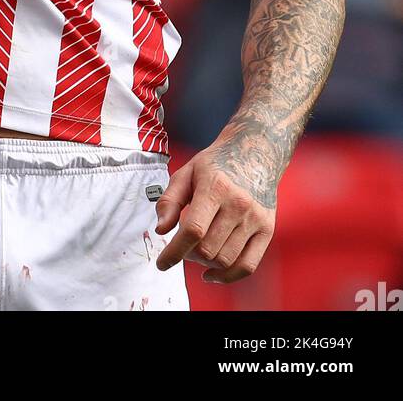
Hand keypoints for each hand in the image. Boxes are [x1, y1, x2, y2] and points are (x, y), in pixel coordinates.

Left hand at [154, 144, 275, 283]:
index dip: (174, 252)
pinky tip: (212, 273)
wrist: (256, 152)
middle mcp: (238, 204)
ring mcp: (255, 218)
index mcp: (215, 187)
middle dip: (188, 254)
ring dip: (205, 264)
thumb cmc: (216, 163)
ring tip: (197, 251)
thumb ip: (170, 200)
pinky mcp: (267, 229)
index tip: (162, 263)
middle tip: (183, 245)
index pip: (193, 230)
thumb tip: (161, 230)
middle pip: (207, 249)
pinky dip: (227, 276)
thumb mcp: (186, 172)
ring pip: (224, 260)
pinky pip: (247, 266)